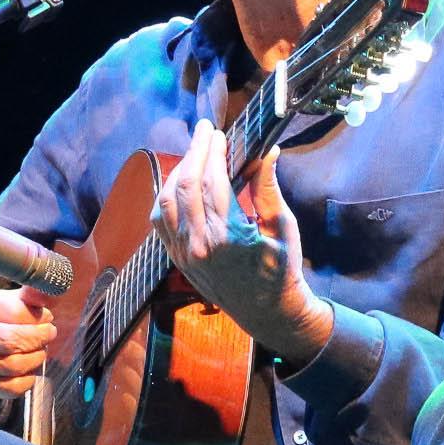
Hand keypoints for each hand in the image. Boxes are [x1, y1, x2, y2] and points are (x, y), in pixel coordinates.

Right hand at [0, 281, 55, 399]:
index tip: (47, 317)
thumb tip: (48, 290)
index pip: (13, 312)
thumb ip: (29, 295)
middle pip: (10, 340)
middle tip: (49, 333)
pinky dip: (26, 380)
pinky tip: (30, 369)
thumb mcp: (6, 296)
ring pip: (11, 366)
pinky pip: (9, 388)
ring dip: (35, 358)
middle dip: (37, 338)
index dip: (37, 317)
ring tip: (40, 349)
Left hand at [152, 120, 333, 365]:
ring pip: (167, 200)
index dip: (213, 150)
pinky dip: (166, 196)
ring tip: (194, 154)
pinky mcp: (177, 259)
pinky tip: (180, 182)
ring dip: (178, 171)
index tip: (219, 132)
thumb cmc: (282, 270)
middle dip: (194, 151)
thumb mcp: (282, 228)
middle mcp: (200, 243)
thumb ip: (269, 189)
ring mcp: (184, 253)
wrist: (268, 313)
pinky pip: (160, 220)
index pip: (212, 179)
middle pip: (186, 184)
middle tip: (205, 131)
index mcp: (229, 235)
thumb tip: (268, 152)